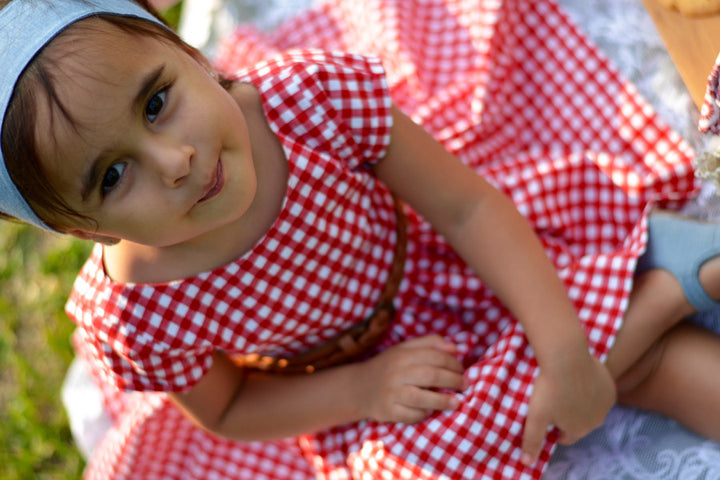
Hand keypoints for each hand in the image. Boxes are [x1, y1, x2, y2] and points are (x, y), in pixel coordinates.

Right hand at [353, 335, 465, 423]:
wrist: (358, 387)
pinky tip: (431, 411)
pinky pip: (411, 415)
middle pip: (431, 375)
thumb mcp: (404, 349)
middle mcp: (396, 373)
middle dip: (453, 380)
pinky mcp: (388, 411)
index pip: (434, 356)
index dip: (453, 363)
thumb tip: (454, 347)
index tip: (462, 370)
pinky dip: (424, 414)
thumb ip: (429, 343)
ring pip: (422, 398)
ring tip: (457, 402)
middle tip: (465, 385)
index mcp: (402, 355)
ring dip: (443, 401)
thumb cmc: (388, 367)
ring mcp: (391, 393)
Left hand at [521, 351, 615, 465]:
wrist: (566, 357)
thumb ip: (532, 441)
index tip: (545, 414)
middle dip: (567, 415)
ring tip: (564, 387)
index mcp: (579, 430)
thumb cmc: (548, 388)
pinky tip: (578, 378)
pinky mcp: (610, 386)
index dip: (553, 428)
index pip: (565, 436)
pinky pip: (598, 392)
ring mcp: (606, 403)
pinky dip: (590, 388)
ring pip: (590, 407)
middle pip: (579, 422)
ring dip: (579, 402)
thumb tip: (526, 463)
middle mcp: (597, 421)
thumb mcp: (535, 417)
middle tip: (553, 399)